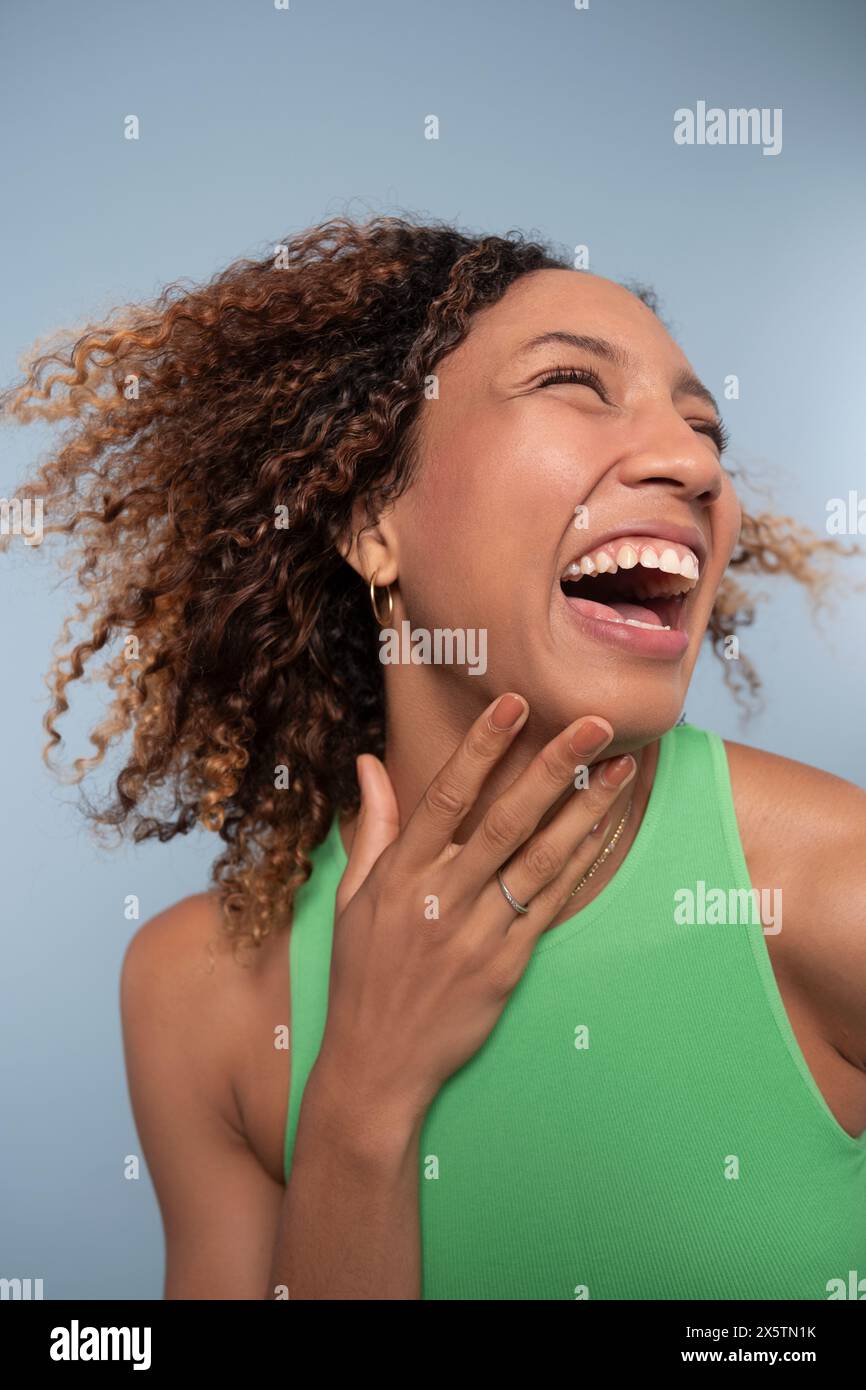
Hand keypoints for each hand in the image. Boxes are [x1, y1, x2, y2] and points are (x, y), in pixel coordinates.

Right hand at [311, 694, 635, 1126]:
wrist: (378, 1064)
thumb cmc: (361, 973)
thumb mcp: (353, 897)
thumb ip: (373, 827)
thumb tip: (370, 762)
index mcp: (400, 876)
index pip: (444, 796)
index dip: (480, 748)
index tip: (513, 704)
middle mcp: (441, 899)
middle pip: (507, 820)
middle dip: (554, 766)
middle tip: (596, 722)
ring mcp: (479, 935)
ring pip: (541, 860)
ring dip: (586, 810)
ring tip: (622, 767)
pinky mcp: (508, 966)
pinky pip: (552, 905)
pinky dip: (581, 864)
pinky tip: (605, 829)